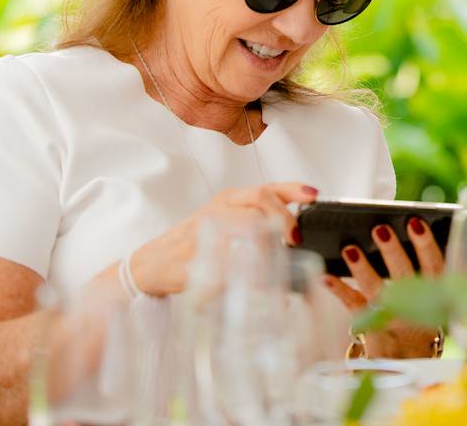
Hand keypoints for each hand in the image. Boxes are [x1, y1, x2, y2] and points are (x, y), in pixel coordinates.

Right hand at [127, 182, 317, 296]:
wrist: (152, 263)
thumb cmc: (194, 244)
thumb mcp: (227, 224)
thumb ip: (257, 223)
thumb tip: (294, 233)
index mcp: (230, 200)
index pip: (267, 187)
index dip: (293, 189)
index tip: (314, 196)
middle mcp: (220, 207)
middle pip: (260, 198)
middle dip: (283, 216)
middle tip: (294, 238)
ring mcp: (207, 229)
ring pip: (246, 223)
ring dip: (268, 243)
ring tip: (276, 259)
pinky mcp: (197, 255)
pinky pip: (227, 259)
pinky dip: (244, 270)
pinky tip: (254, 280)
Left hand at [323, 217, 444, 357]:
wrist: (410, 356)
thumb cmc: (425, 315)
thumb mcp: (442, 298)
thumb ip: (444, 272)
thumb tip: (446, 238)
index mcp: (437, 295)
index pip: (435, 267)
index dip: (426, 244)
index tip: (415, 222)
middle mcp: (415, 307)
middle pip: (404, 276)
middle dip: (392, 252)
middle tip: (380, 229)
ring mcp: (392, 318)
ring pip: (376, 291)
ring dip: (363, 269)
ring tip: (350, 249)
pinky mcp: (371, 326)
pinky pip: (354, 306)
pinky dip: (339, 290)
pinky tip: (326, 276)